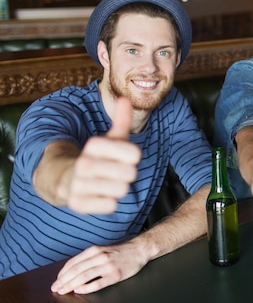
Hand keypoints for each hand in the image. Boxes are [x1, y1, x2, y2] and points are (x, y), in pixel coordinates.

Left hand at [51, 240, 147, 294]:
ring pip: (84, 276)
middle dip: (63, 281)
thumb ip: (88, 258)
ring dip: (71, 285)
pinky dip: (86, 287)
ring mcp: (108, 266)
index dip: (62, 273)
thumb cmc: (120, 252)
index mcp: (95, 250)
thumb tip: (72, 270)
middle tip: (55, 288)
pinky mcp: (115, 274)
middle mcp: (100, 256)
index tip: (56, 280)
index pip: (73, 262)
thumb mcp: (102, 250)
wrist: (139, 250)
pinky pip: (98, 283)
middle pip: (76, 270)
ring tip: (63, 290)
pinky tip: (79, 290)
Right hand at [66, 97, 141, 213]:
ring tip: (109, 183)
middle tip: (117, 172)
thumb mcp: (110, 138)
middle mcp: (83, 163)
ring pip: (121, 190)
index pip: (134, 154)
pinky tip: (100, 195)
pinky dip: (109, 202)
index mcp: (94, 144)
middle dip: (128, 174)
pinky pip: (110, 206)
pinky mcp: (76, 203)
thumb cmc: (98, 157)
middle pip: (130, 173)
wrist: (67, 178)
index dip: (133, 157)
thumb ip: (121, 120)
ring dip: (119, 188)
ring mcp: (78, 183)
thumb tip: (125, 98)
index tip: (125, 156)